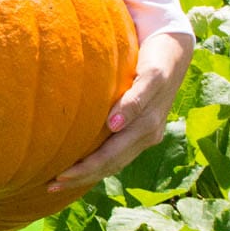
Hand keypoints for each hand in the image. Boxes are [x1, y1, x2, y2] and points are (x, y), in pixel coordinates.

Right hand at [50, 30, 194, 192]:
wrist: (174, 45)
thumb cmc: (141, 74)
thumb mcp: (124, 100)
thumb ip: (108, 118)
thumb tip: (71, 135)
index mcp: (142, 139)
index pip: (111, 165)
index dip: (84, 177)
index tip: (55, 186)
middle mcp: (151, 131)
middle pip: (115, 160)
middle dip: (84, 174)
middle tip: (55, 183)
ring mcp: (155, 109)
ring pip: (127, 140)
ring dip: (99, 156)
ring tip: (71, 167)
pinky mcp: (157, 79)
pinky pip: (140, 99)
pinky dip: (126, 112)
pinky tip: (111, 123)